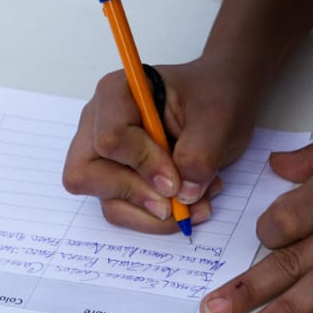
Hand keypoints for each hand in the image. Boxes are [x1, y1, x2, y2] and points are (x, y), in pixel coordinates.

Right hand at [62, 56, 259, 231]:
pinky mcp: (117, 178)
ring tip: (198, 202)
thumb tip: (181, 196)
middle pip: (88, 174)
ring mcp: (103, 153)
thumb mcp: (217, 120)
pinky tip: (189, 203)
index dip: (143, 164)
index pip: (110, 138)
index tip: (176, 181)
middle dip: (138, 196)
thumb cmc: (214, 97)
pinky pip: (122, 209)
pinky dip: (155, 218)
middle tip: (179, 204)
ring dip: (153, 213)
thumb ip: (197, 156)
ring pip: (107, 200)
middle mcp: (99, 123)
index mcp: (117, 93)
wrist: (223, 102)